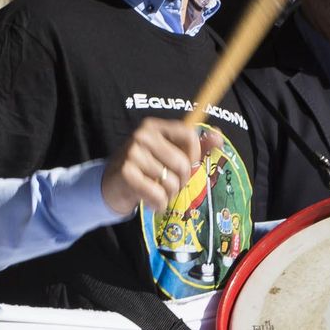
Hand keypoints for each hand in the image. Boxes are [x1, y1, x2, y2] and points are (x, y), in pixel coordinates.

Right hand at [102, 119, 223, 213]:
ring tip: (158, 193)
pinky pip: (158, 194)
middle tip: (170, 185)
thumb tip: (218, 137)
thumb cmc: (144, 169)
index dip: (194, 155)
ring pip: (171, 181)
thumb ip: (194, 146)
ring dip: (169, 194)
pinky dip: (159, 204)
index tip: (187, 166)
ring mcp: (132, 154)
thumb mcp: (167, 153)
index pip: (189, 136)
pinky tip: (152, 202)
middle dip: (181, 180)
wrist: (110, 186)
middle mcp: (142, 136)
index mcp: (154, 126)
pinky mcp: (127, 173)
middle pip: (182, 162)